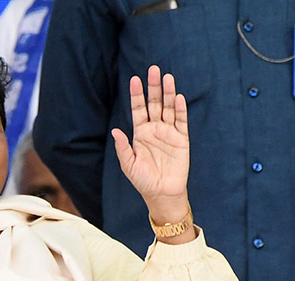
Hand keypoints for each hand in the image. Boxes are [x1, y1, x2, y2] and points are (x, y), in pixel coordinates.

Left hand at [112, 66, 194, 242]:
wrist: (161, 193)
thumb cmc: (142, 180)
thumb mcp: (128, 164)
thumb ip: (122, 147)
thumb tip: (116, 130)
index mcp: (140, 133)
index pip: (138, 109)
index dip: (137, 94)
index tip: (134, 79)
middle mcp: (154, 130)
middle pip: (154, 103)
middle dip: (153, 87)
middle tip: (153, 69)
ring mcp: (168, 133)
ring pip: (168, 108)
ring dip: (168, 93)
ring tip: (167, 77)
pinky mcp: (182, 140)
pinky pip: (181, 122)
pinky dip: (180, 110)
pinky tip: (178, 97)